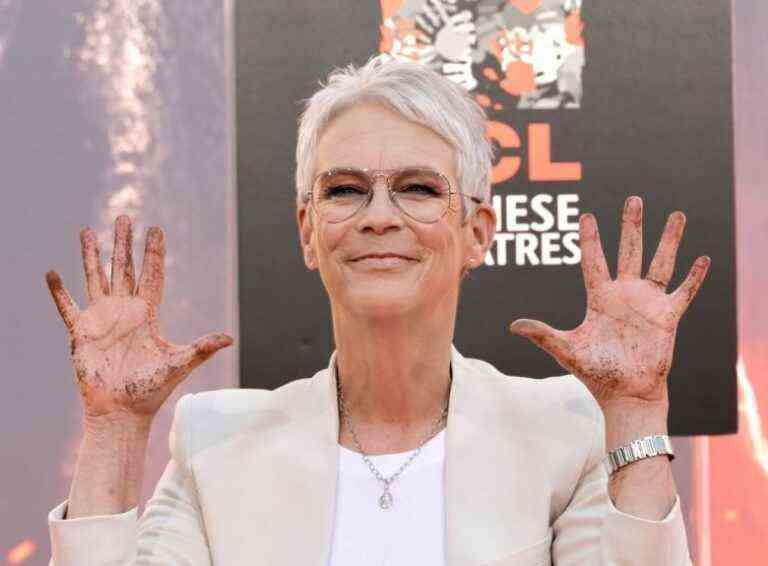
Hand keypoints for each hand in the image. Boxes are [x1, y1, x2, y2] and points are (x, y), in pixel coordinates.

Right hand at [46, 215, 232, 420]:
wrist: (121, 412)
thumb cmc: (150, 391)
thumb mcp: (179, 363)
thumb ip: (202, 348)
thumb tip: (230, 338)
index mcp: (147, 314)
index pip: (152, 274)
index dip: (154, 252)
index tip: (156, 229)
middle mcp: (124, 311)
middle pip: (124, 268)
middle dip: (123, 243)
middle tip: (124, 217)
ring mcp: (101, 320)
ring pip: (95, 278)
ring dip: (91, 256)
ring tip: (87, 231)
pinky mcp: (81, 333)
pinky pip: (67, 307)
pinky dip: (58, 292)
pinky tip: (52, 273)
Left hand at [509, 196, 709, 406]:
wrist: (625, 394)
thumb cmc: (595, 373)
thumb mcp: (566, 349)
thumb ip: (542, 334)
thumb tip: (512, 325)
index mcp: (599, 298)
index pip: (593, 261)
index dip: (590, 239)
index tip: (586, 216)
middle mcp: (624, 294)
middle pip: (629, 251)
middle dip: (631, 226)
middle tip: (634, 200)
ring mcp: (647, 304)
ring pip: (660, 263)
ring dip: (669, 240)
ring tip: (677, 214)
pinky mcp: (667, 317)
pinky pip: (683, 292)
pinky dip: (694, 277)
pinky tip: (702, 258)